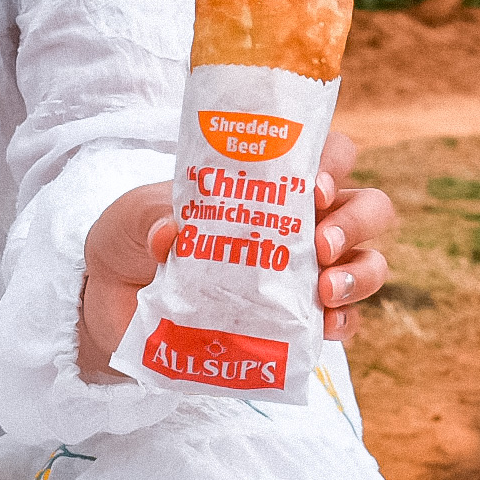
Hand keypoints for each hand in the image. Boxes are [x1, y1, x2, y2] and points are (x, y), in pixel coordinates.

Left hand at [76, 131, 393, 380]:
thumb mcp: (132, 215)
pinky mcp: (295, 319)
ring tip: (324, 290)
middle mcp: (298, 222)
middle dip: (354, 223)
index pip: (326, 154)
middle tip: (319, 245)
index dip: (333, 163)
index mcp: (268, 181)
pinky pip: (344, 320)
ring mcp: (303, 272)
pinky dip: (344, 322)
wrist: (112, 296)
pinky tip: (324, 325)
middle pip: (365, 207)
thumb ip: (149, 216)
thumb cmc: (132, 237)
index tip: (311, 187)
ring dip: (359, 275)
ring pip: (367, 263)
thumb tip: (170, 235)